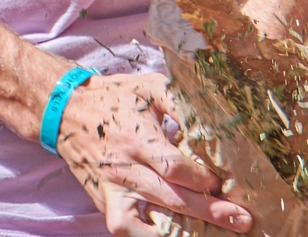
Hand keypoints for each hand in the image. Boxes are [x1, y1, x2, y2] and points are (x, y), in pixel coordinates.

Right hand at [55, 72, 252, 235]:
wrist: (65, 109)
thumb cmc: (115, 96)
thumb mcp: (150, 87)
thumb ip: (183, 103)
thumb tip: (215, 128)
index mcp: (136, 137)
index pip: (176, 167)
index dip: (205, 178)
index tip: (226, 180)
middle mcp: (123, 168)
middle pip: (171, 199)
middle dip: (211, 211)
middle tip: (242, 219)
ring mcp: (111, 189)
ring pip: (149, 223)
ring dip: (185, 231)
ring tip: (214, 234)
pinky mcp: (104, 201)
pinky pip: (127, 229)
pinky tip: (173, 236)